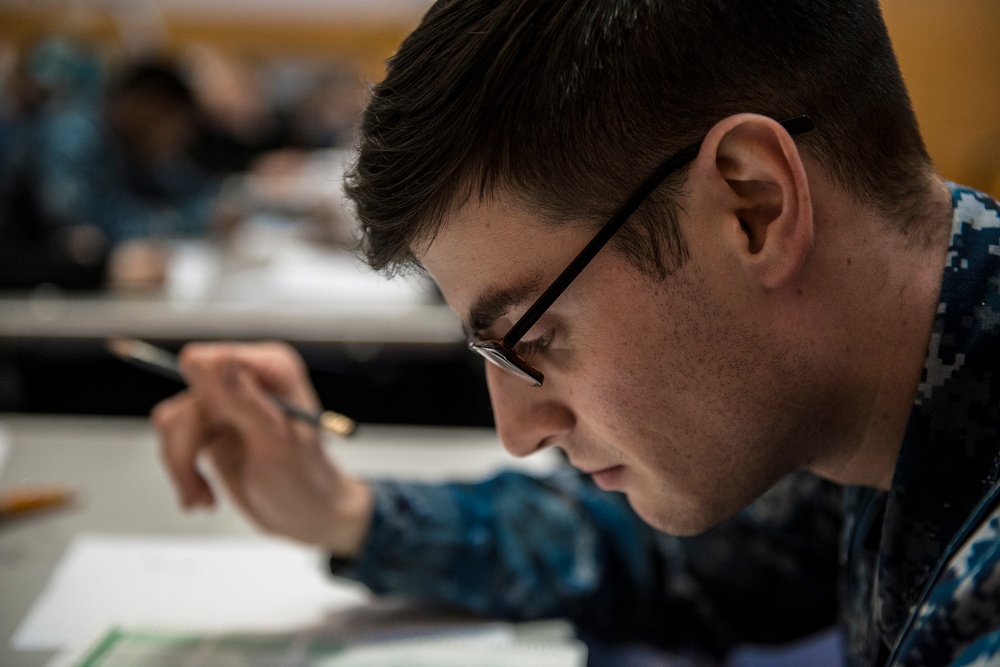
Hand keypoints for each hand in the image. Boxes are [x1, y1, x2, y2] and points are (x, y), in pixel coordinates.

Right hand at [151, 342, 371, 557]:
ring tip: (202, 498)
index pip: (208, 362)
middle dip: (185, 447)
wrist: (307, 516)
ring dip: (181, 466)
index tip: (214, 437)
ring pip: (174, 422)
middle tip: (197, 486)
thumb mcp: (274, 440)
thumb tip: (217, 357)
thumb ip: (243, 397)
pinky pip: (175, 440)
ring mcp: (227, 404)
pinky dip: (183, 472)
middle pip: (185, 399)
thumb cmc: (305, 480)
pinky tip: (203, 496)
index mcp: (270, 368)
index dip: (205, 402)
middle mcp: (246, 380)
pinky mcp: (213, 428)